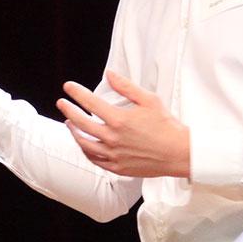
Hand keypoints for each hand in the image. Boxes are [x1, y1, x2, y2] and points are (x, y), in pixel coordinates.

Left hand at [56, 70, 189, 177]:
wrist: (181, 153)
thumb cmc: (167, 126)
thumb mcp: (149, 100)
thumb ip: (126, 87)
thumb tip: (109, 74)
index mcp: (119, 120)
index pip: (89, 102)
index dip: (76, 92)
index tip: (68, 86)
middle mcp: (113, 138)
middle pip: (80, 123)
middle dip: (68, 110)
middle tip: (61, 103)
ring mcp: (114, 154)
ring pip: (84, 143)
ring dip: (73, 132)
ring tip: (69, 123)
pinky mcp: (118, 167)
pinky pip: (95, 159)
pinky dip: (86, 150)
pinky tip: (83, 144)